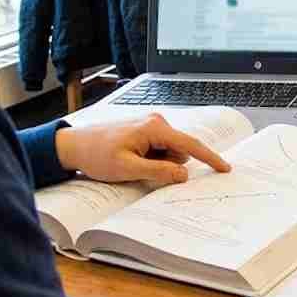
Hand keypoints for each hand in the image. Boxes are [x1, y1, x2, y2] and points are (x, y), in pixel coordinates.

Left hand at [55, 114, 230, 183]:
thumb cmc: (95, 154)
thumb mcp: (128, 169)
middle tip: (140, 170)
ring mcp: (151, 125)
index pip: (190, 145)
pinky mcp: (145, 131)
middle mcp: (156, 122)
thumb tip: (183, 173)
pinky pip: (159, 149)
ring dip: (157, 163)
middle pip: (179, 151)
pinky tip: (132, 159)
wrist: (72, 145)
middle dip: (167, 165)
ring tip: (132, 163)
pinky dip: (151, 159)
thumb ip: (159, 171)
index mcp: (155, 128)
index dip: (209, 158)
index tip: (224, 168)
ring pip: (170, 152)